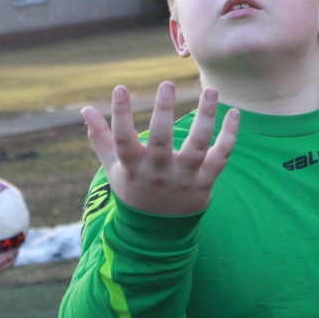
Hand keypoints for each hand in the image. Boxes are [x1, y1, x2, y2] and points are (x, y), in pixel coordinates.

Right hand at [82, 82, 237, 215]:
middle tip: (166, 84)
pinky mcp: (205, 182)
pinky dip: (230, 135)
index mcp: (133, 167)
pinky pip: (221, 157)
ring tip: (210, 90)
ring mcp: (184, 178)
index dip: (120, 114)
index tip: (121, 88)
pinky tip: (233, 112)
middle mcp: (158, 173)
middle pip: (161, 141)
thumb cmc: (134, 188)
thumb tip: (85, 108)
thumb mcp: (114, 168)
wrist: (158, 233)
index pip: (123, 140)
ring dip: (205, 117)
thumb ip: (101, 137)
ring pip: (197, 146)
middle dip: (163, 112)